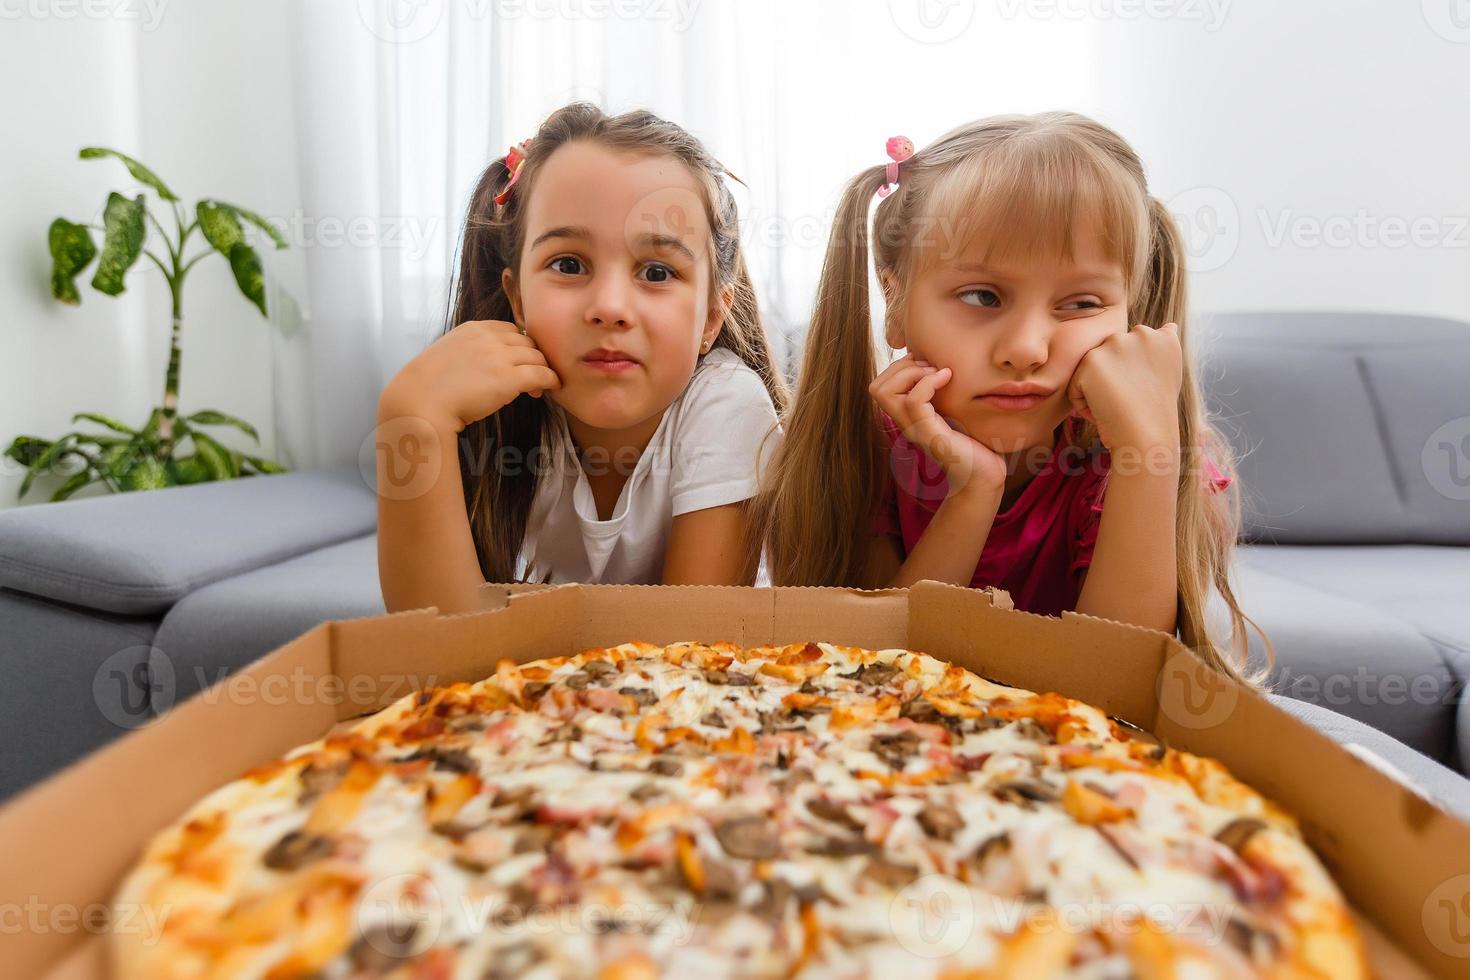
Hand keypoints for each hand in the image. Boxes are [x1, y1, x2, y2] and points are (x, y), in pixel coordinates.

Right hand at [381, 320, 561, 431]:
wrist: (420, 402)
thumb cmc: (429, 387)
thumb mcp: (449, 355)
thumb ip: (470, 352)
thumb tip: (485, 365)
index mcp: (474, 329)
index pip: (510, 330)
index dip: (519, 346)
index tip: (519, 361)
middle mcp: (489, 338)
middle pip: (527, 342)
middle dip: (533, 359)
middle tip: (532, 379)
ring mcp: (499, 356)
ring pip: (537, 357)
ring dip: (542, 370)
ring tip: (538, 388)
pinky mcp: (508, 378)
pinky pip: (542, 374)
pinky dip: (551, 380)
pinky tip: (552, 388)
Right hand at [869, 354, 1007, 498]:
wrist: (984, 477)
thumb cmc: (975, 445)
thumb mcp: (955, 413)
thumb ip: (944, 395)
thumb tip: (945, 367)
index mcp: (908, 418)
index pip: (879, 387)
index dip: (898, 368)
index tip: (927, 366)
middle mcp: (906, 424)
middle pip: (876, 388)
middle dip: (901, 367)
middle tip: (931, 368)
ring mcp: (915, 430)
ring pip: (885, 393)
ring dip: (911, 373)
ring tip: (937, 373)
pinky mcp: (930, 434)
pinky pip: (914, 400)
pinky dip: (928, 382)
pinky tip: (948, 378)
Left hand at [1066, 323, 1182, 451]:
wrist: (1147, 437)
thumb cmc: (1155, 416)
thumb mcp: (1169, 374)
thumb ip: (1162, 347)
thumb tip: (1169, 325)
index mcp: (1164, 338)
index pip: (1136, 347)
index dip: (1135, 376)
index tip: (1146, 393)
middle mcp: (1141, 333)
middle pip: (1109, 357)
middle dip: (1115, 380)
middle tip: (1131, 401)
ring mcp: (1116, 344)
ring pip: (1092, 371)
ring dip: (1099, 391)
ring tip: (1119, 406)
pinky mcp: (1092, 360)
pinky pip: (1076, 387)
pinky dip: (1085, 405)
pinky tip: (1106, 411)